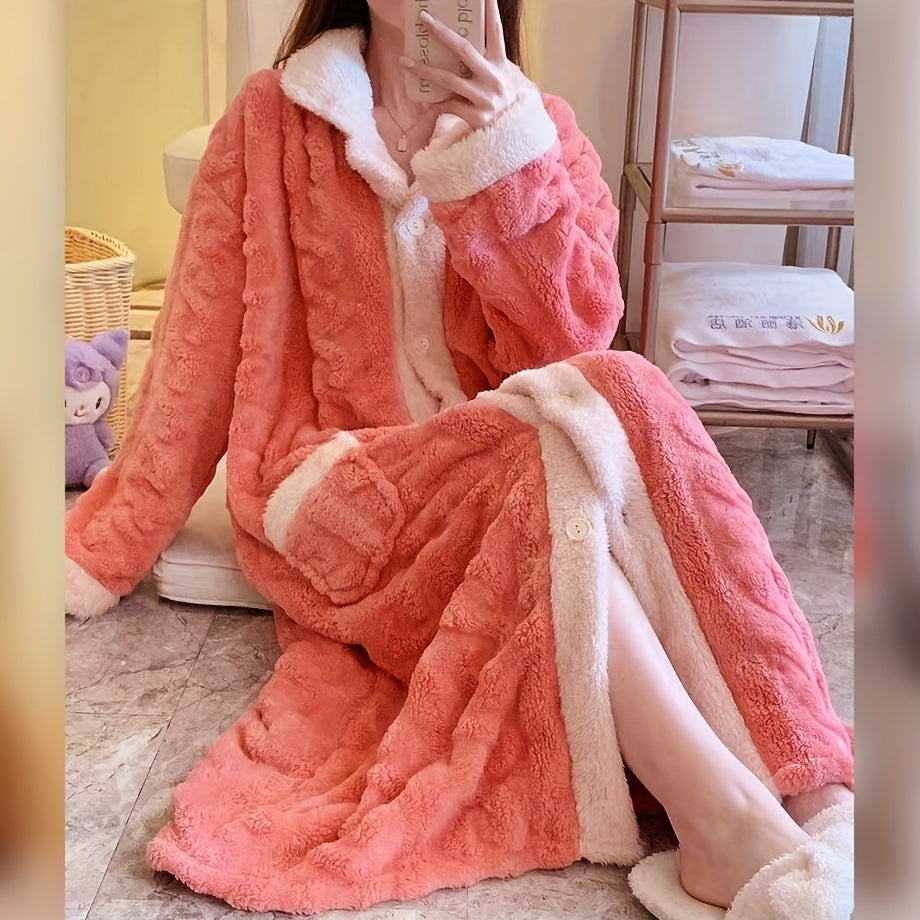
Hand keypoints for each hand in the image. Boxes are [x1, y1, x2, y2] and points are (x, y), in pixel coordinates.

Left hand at [400, 0, 534, 129]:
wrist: (509, 134)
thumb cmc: (498, 99)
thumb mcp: (498, 77)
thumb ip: (484, 61)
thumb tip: (454, 43)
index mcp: (500, 64)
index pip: (495, 32)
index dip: (490, 12)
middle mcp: (494, 78)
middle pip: (465, 50)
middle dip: (443, 33)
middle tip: (425, 19)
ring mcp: (485, 98)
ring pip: (449, 80)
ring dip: (425, 71)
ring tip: (405, 62)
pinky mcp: (476, 116)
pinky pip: (449, 105)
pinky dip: (436, 103)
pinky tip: (425, 100)